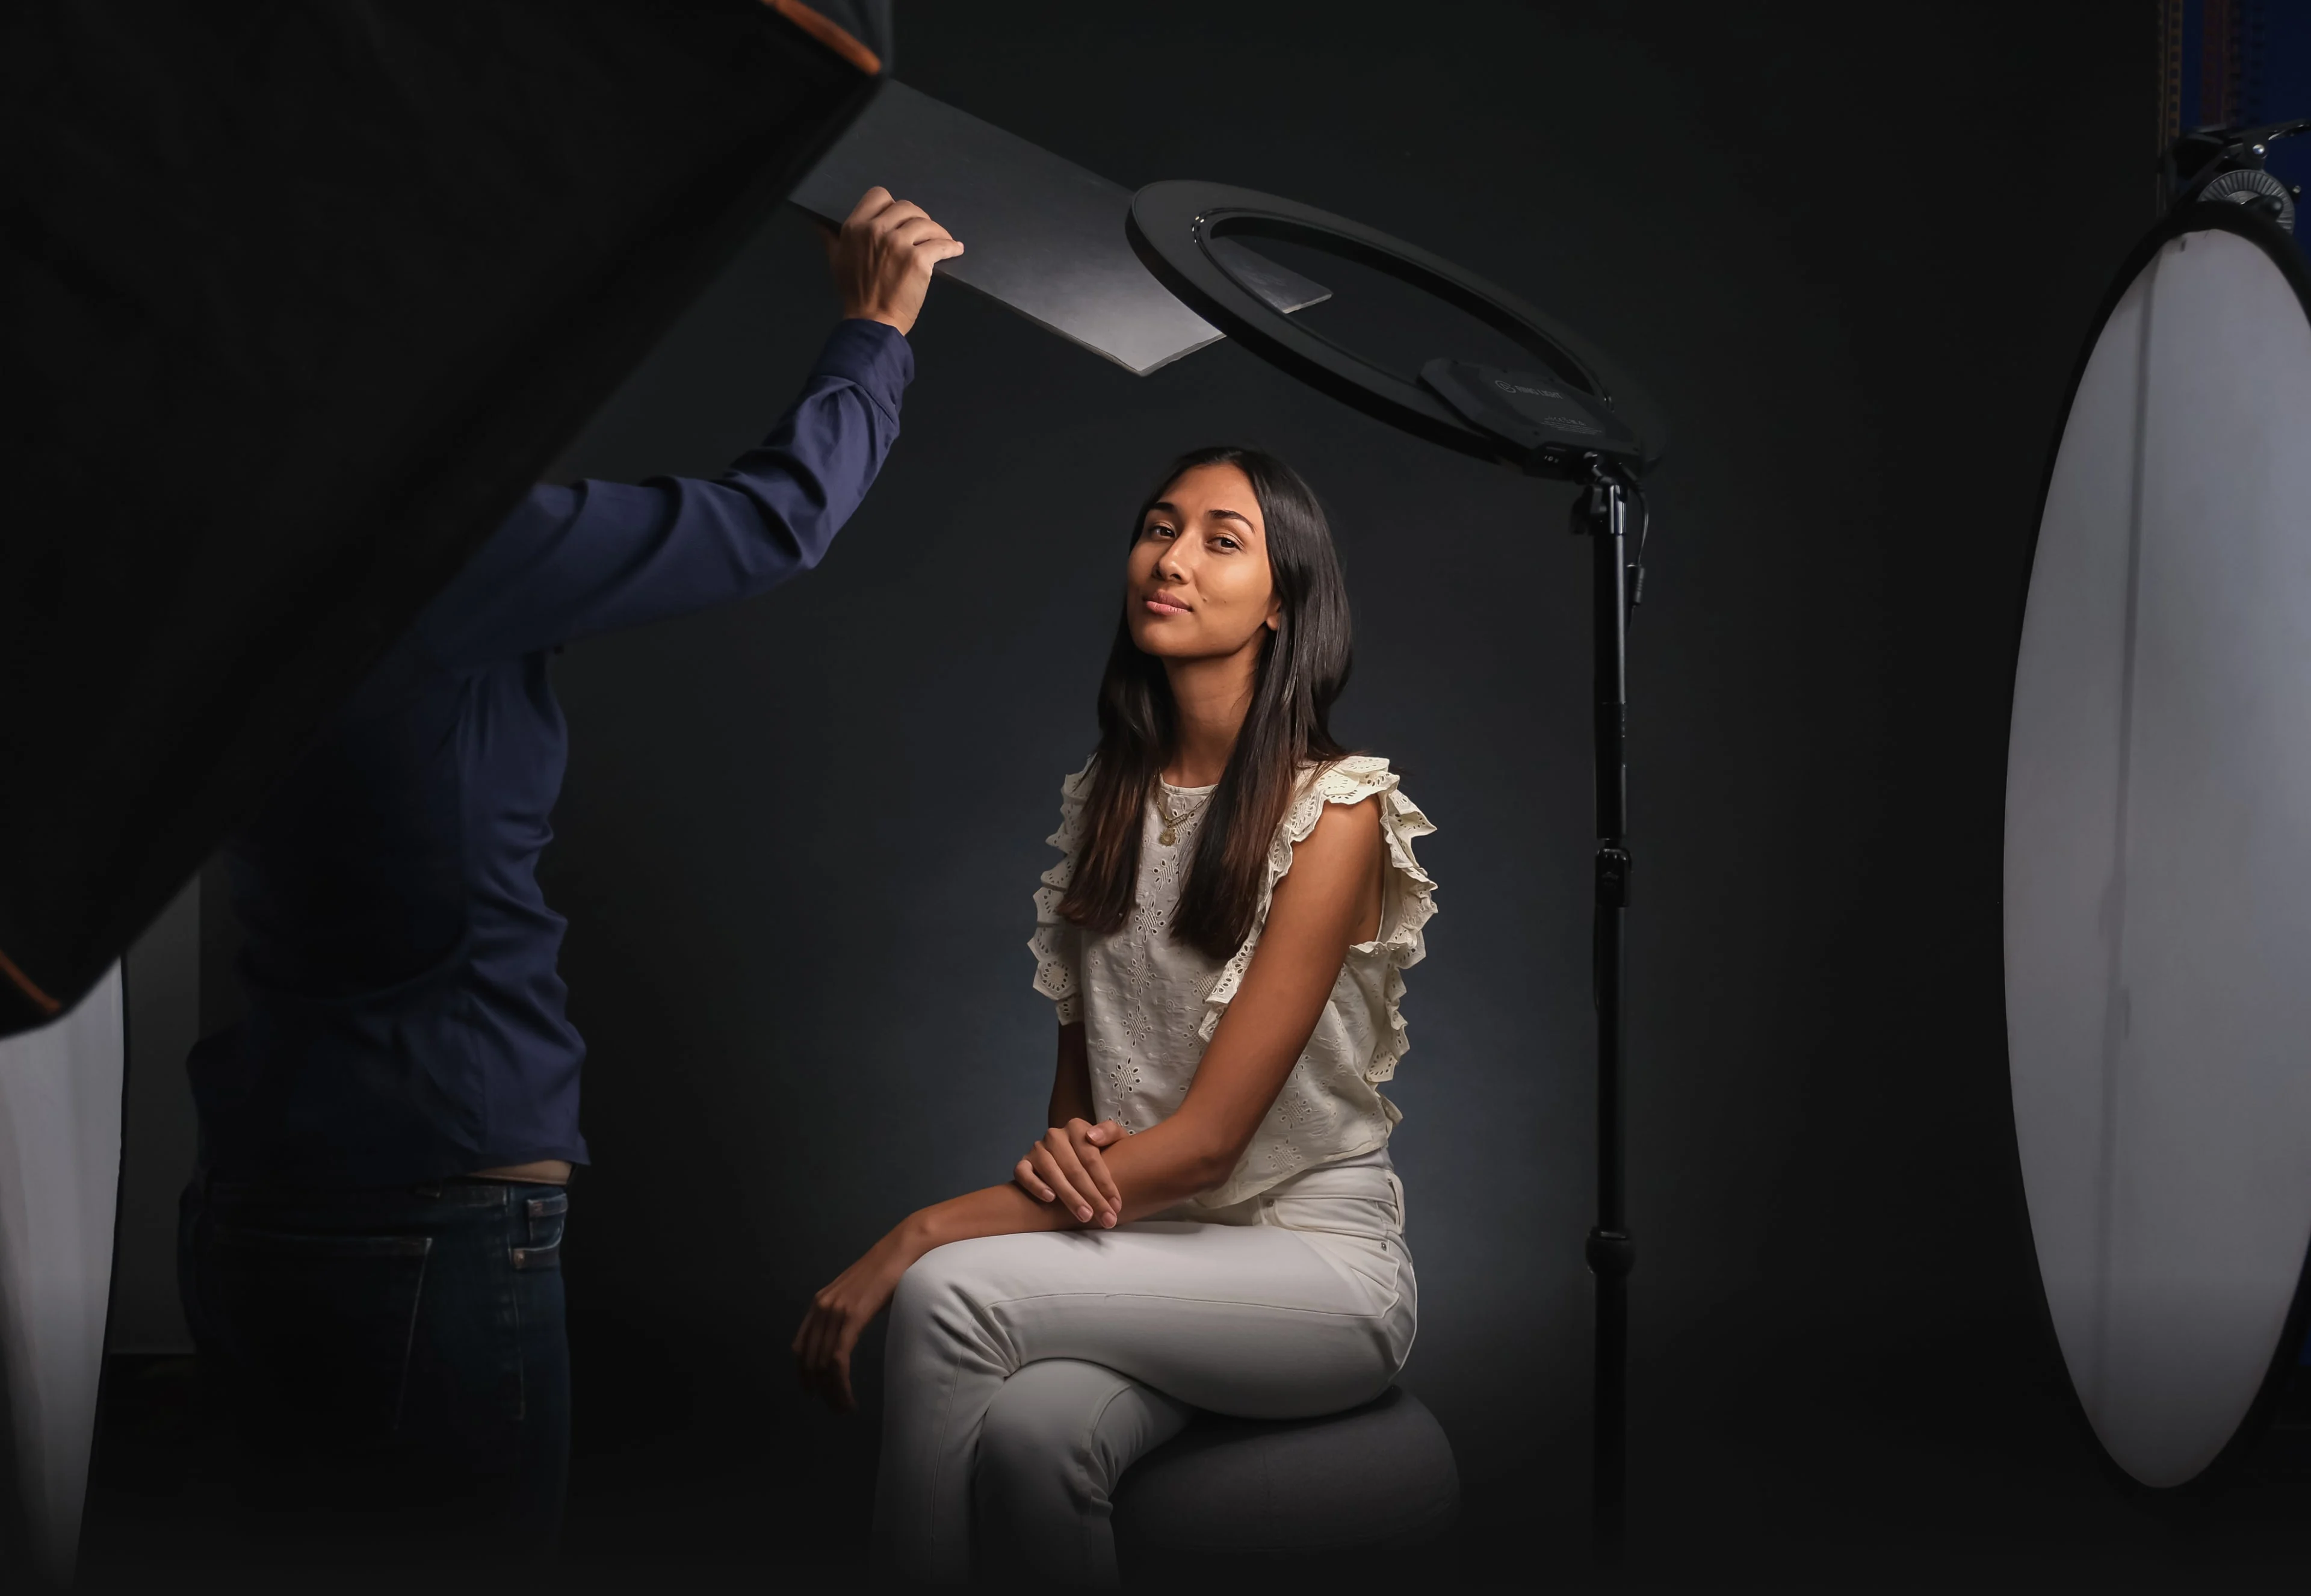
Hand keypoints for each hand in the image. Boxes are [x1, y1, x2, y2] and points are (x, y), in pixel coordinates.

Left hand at [792, 1228, 915, 1412]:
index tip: (814, 1393)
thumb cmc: (888, 1271)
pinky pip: (838, 1360)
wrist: (902, 1248)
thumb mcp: (858, 1294)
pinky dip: (840, 1385)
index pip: (800, 1347)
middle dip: (819, 1390)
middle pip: (809, 1361)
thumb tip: (848, 1334)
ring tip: (844, 1409)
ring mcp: (835, 1311)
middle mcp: (821, 1307)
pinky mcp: (852, 1317)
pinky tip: (849, 1398)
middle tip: (835, 1409)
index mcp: (820, 1303)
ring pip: (822, 1365)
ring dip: (831, 1393)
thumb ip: (847, 1312)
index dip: (803, 1374)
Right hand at [823, 185, 963, 335]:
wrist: (871, 322)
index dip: (892, 205)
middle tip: (924, 231)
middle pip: (907, 207)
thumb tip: (819, 223)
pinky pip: (941, 244)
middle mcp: (877, 230)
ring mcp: (899, 244)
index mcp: (856, 226)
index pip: (879, 195)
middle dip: (918, 218)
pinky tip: (956, 249)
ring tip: (942, 240)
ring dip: (938, 231)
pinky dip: (951, 246)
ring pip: (926, 223)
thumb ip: (830, 238)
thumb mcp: (836, 260)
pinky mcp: (918, 260)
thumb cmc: (854, 293)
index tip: (900, 219)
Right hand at [1014, 1118, 1124, 1227]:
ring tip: (1085, 1215)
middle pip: (1074, 1169)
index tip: (1116, 1205)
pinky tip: (1050, 1198)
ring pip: (1052, 1173)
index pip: (1091, 1158)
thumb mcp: (1114, 1137)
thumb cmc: (1101, 1150)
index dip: (1105, 1183)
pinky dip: (1035, 1185)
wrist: (1077, 1156)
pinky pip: (1023, 1174)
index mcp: (1076, 1127)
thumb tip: (1092, 1137)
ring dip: (1070, 1197)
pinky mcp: (1024, 1163)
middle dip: (1092, 1197)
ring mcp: (1037, 1149)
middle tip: (1106, 1219)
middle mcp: (1055, 1136)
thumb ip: (1109, 1131)